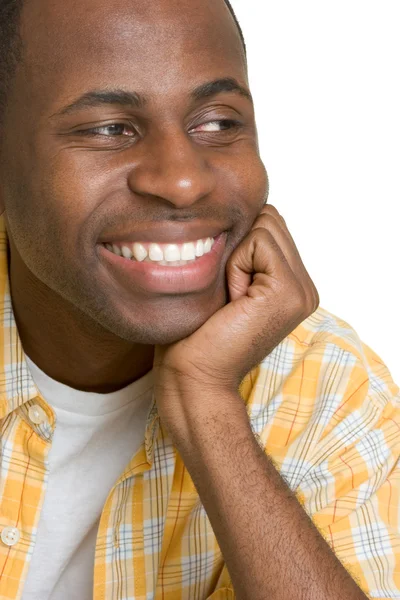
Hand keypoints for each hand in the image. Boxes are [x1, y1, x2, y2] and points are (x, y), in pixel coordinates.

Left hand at [153, 204, 319, 440]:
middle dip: (240, 246)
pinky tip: (233, 300)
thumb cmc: (198, 331)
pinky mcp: (290, 292)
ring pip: (267, 226)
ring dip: (238, 256)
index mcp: (293, 285)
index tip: (228, 288)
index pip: (272, 225)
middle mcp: (305, 288)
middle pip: (272, 219)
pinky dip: (237, 265)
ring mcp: (303, 291)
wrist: (195, 375)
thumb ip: (245, 249)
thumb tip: (244, 209)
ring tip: (231, 297)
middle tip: (229, 293)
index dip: (239, 244)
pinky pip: (259, 242)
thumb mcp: (225, 280)